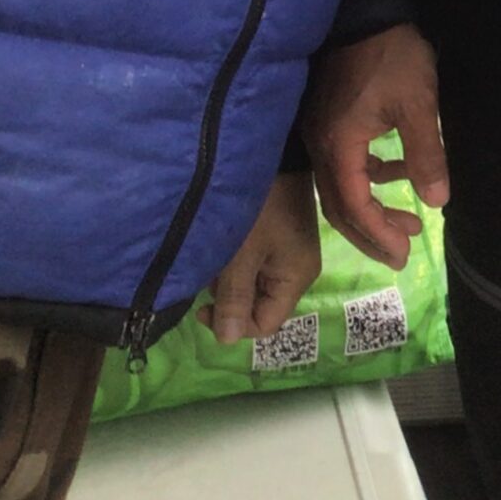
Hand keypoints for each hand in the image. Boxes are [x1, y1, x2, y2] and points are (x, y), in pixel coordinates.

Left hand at [201, 171, 320, 344]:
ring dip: (231, 279)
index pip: (265, 324)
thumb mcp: (241, 256)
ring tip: (215, 254)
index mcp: (296, 279)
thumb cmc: (259, 209)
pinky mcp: (281, 239)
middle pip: (260, 306)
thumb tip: (228, 341)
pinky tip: (225, 245)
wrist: (275, 158)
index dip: (233, 323)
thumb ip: (234, 299)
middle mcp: (298, 271)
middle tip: (208, 273)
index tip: (202, 306)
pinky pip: (256, 266)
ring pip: (254, 285)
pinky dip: (237, 263)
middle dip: (229, 298)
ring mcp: (290, 254)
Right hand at [304, 23, 448, 269]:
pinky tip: (398, 173)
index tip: (402, 255)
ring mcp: (320, 133)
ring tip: (409, 220)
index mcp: (338, 145)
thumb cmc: (394, 57)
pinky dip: (370, 176)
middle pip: (339, 206)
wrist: (368, 12)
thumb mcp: (419, 105)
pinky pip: (345, 163)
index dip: (376, 234)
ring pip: (341, 187)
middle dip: (371, 232)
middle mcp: (320, 145)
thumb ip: (426, 155)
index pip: (352, 205)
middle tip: (401, 253)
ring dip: (372, 206)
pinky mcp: (328, 120)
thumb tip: (437, 201)